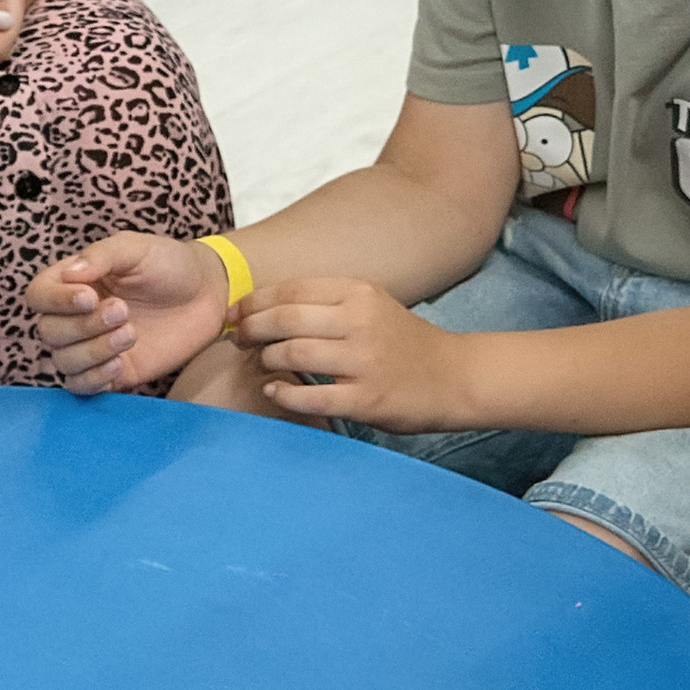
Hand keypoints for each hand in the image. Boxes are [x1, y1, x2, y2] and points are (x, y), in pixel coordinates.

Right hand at [29, 231, 233, 394]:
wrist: (207, 294)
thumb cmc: (169, 264)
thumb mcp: (136, 249)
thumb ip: (102, 256)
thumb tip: (70, 274)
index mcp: (74, 282)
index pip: (38, 296)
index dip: (56, 301)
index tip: (90, 297)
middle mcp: (76, 316)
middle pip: (48, 332)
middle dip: (83, 326)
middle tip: (123, 311)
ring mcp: (92, 346)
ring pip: (63, 361)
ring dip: (93, 351)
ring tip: (130, 333)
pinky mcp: (113, 372)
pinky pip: (82, 386)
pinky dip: (94, 379)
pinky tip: (119, 363)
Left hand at [237, 278, 474, 427]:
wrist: (453, 377)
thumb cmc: (403, 342)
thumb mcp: (371, 306)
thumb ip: (327, 303)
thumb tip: (266, 306)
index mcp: (359, 293)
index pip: (290, 290)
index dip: (253, 302)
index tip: (235, 314)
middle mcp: (360, 321)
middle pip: (285, 320)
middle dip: (251, 330)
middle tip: (239, 341)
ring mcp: (364, 361)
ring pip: (292, 354)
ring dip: (266, 360)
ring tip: (260, 363)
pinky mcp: (366, 399)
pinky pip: (310, 397)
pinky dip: (283, 394)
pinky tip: (274, 392)